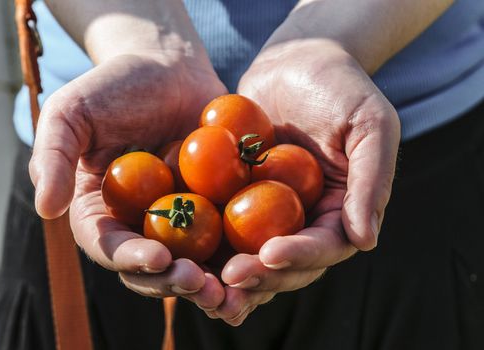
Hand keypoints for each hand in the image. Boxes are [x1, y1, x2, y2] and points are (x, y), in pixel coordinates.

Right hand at [29, 53, 227, 309]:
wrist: (167, 66)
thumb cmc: (115, 85)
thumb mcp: (71, 112)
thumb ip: (54, 157)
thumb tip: (46, 209)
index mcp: (99, 212)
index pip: (109, 246)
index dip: (130, 259)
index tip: (159, 258)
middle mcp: (137, 224)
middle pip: (151, 267)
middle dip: (174, 281)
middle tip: (201, 283)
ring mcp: (177, 220)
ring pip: (191, 262)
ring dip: (212, 281)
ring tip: (235, 288)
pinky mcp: (213, 208)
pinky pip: (226, 236)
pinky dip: (241, 254)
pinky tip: (262, 260)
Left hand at [208, 41, 399, 325]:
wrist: (297, 60)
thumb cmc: (341, 86)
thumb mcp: (370, 126)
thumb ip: (372, 182)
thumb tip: (365, 241)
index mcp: (341, 211)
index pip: (325, 246)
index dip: (301, 256)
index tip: (270, 254)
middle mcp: (305, 219)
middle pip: (286, 263)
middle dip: (261, 275)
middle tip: (230, 278)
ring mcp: (269, 212)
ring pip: (251, 254)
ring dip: (230, 274)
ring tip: (202, 284)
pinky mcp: (238, 198)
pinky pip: (222, 224)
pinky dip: (206, 244)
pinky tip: (181, 254)